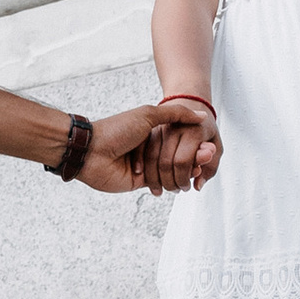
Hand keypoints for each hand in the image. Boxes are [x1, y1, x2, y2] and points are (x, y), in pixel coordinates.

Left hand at [80, 98, 217, 197]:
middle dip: (193, 157)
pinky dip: (171, 182)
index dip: (194, 143)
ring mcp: (145, 166)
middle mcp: (148, 149)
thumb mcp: (148, 115)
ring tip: (198, 169)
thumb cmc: (116, 129)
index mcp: (150, 131)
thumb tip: (200, 115)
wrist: (91, 151)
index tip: (208, 144)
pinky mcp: (139, 182)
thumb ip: (175, 115)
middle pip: (176, 156)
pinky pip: (160, 184)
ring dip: (185, 170)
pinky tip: (185, 180)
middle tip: (208, 156)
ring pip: (170, 171)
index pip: (178, 139)